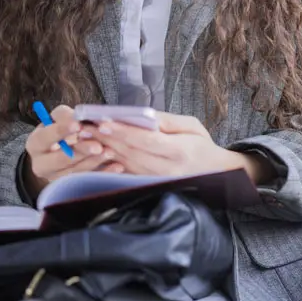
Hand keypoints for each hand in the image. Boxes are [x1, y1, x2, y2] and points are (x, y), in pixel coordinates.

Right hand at [24, 105, 123, 196]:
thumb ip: (66, 117)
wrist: (63, 149)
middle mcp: (41, 165)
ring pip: (75, 171)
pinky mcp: (71, 187)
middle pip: (60, 159)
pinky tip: (117, 166)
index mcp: (36, 144)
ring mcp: (55, 178)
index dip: (61, 131)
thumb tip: (78, 118)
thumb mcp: (60, 119)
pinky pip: (89, 181)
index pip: (45, 138)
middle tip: (97, 146)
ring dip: (94, 162)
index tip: (77, 125)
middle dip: (81, 151)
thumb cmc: (63, 130)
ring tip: (110, 152)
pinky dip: (104, 173)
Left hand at [91, 112, 274, 184]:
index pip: (147, 140)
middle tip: (86, 126)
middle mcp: (168, 168)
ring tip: (88, 136)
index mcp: (180, 150)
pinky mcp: (152, 185)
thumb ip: (166, 121)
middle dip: (107, 138)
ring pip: (127, 163)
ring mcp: (159, 180)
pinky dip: (113, 161)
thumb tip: (142, 115)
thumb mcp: (192, 125)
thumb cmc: (203, 145)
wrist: (215, 173)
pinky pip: (129, 173)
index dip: (125, 131)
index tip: (105, 121)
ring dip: (106, 149)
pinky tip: (100, 151)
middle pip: (132, 152)